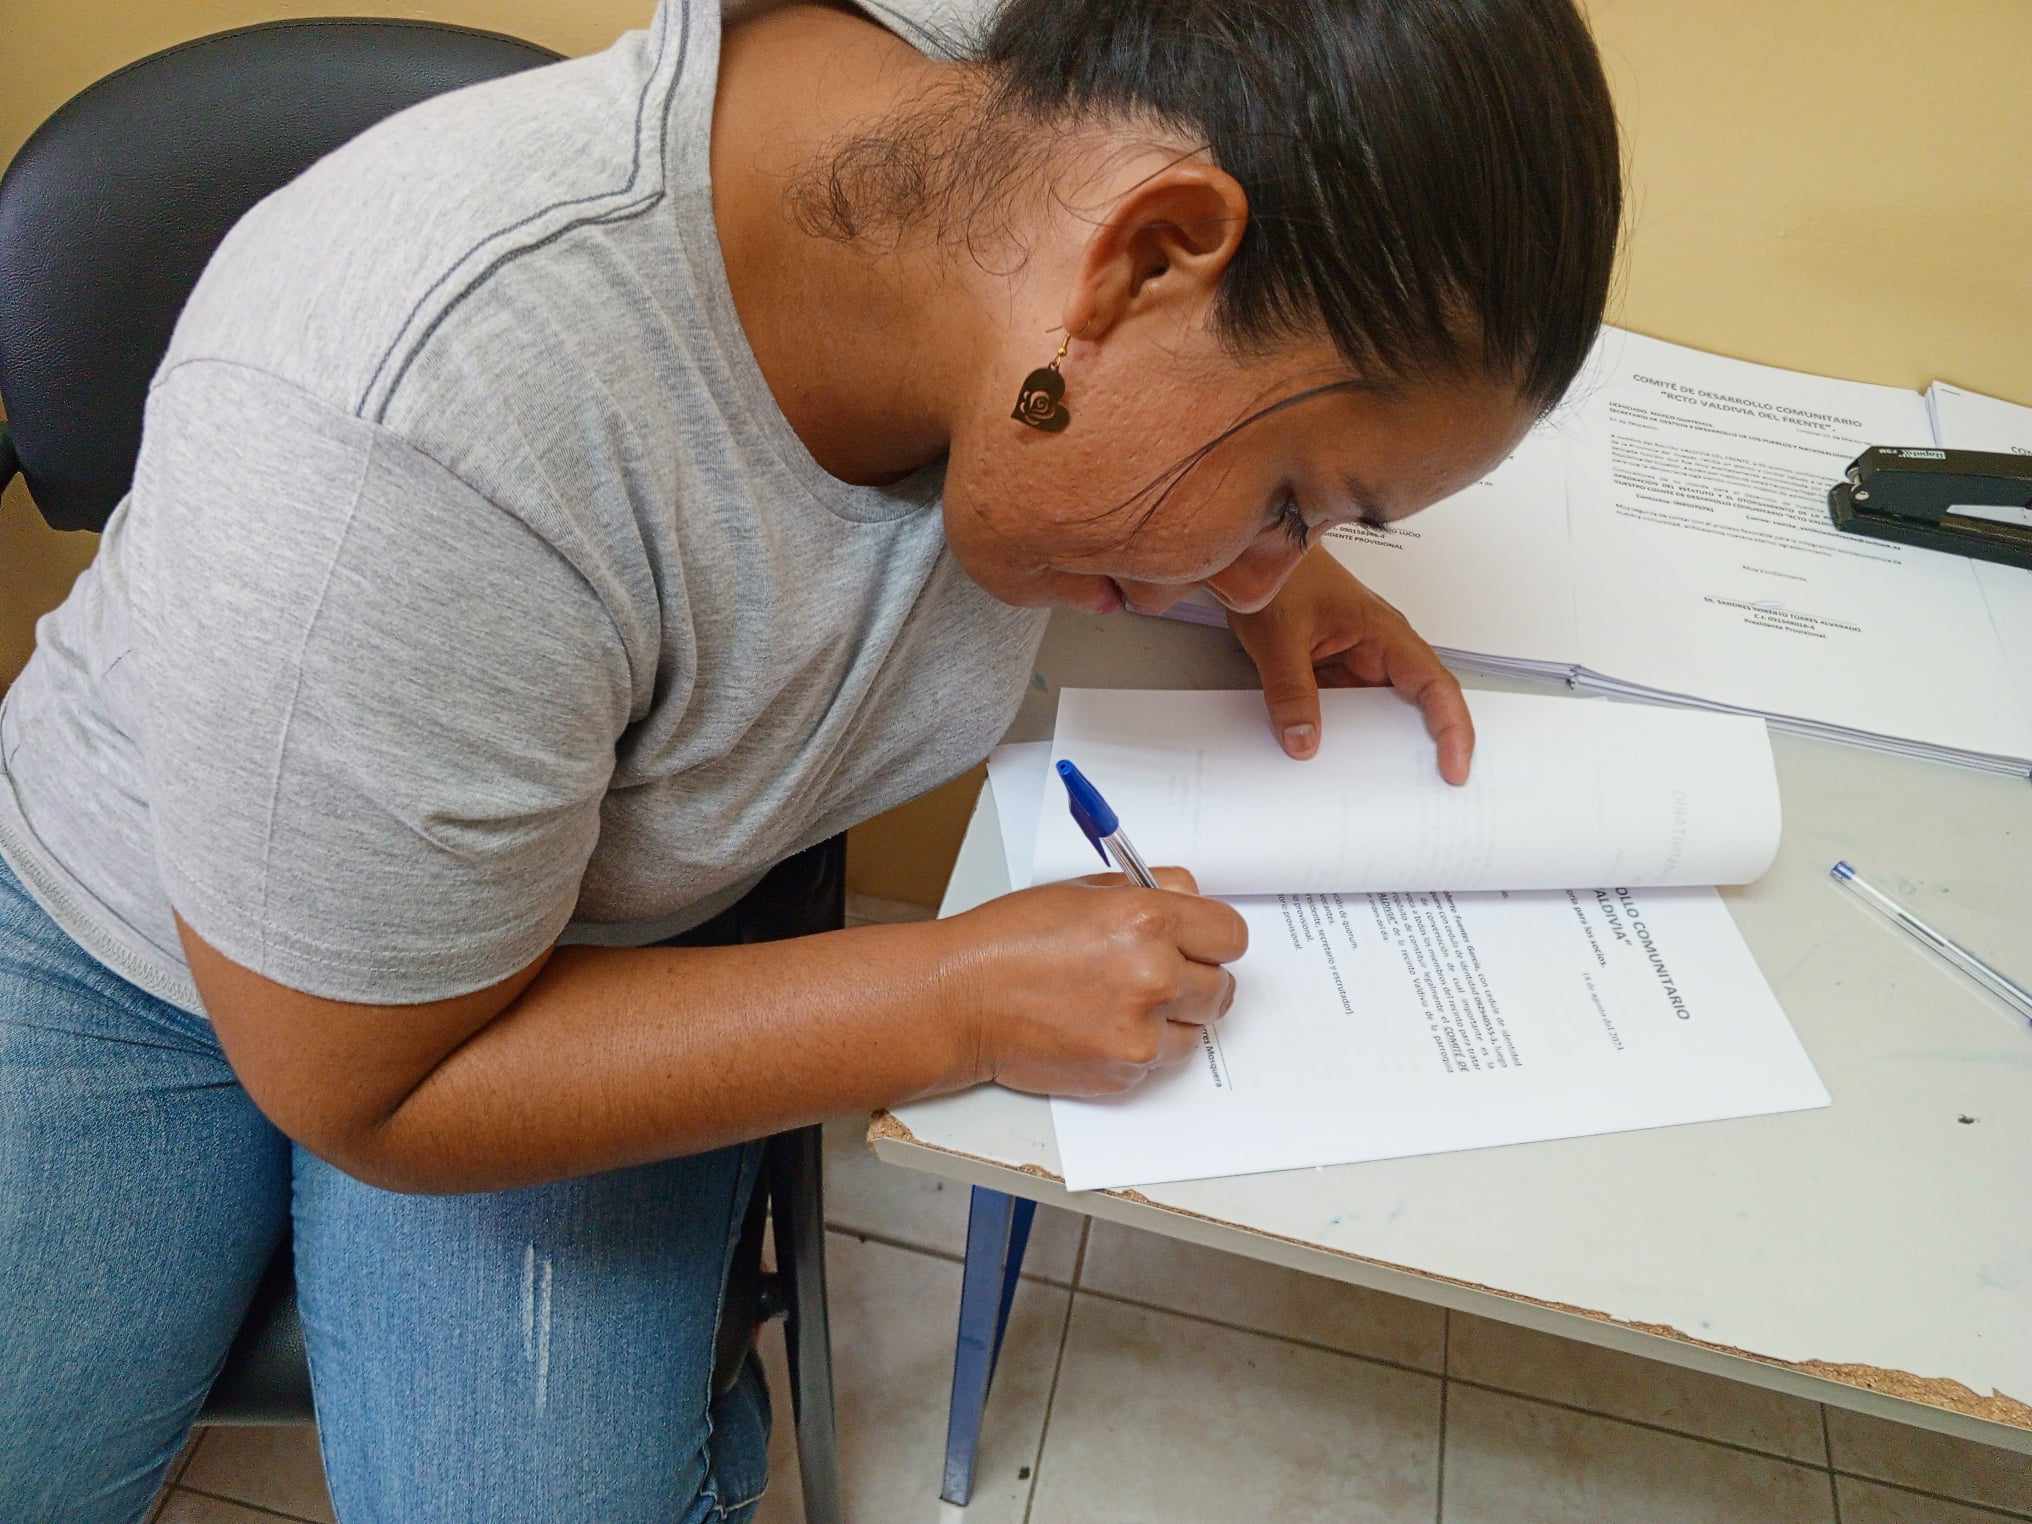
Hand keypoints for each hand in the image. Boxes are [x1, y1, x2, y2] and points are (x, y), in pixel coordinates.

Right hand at [935, 868, 1247, 1097]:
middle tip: (1157, 974)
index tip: (1200, 943)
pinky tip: (1099, 1025)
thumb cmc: (1011, 940)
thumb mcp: (1084, 890)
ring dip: (1172, 1019)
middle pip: (1223, 988)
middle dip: (1196, 979)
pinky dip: (1140, 1047)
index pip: (1232, 936)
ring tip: (1121, 1002)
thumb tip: (1193, 901)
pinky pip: (1160, 1061)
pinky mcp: (1125, 1072)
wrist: (961, 999)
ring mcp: (1140, 1032)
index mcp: (1148, 920)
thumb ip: (1152, 892)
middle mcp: (1154, 977)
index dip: (1214, 938)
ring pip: (1196, 1031)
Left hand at [1227, 549, 1474, 783]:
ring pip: (1381, 715)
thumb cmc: (1277, 577)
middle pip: (1418, 707)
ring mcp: (1357, 664)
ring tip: (1373, 793)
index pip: (1435, 686)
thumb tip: (1304, 743)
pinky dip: (1345, 738)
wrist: (1251, 552)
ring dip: (1378, 748)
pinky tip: (1330, 766)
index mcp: (1385, 635)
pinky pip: (1348, 712)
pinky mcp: (1334, 672)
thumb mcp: (1278, 637)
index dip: (1452, 729)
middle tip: (1419, 799)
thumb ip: (1291, 691)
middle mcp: (1380, 651)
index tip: (1454, 769)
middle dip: (1422, 750)